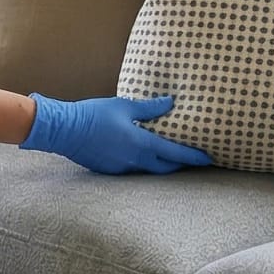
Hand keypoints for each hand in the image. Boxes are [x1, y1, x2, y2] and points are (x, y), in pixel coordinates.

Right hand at [20, 92, 212, 175]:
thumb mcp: (124, 106)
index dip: (194, 157)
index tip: (209, 158)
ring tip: (169, 157)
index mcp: (142, 144)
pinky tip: (140, 155)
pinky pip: (132, 170)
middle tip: (193, 160)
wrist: (64, 130)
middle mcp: (135, 160)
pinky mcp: (110, 170)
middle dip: (180, 165)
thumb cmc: (94, 114)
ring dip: (160, 165)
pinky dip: (141, 164)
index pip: (175, 154)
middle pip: (165, 168)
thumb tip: (170, 102)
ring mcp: (122, 168)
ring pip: (148, 170)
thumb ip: (150, 108)